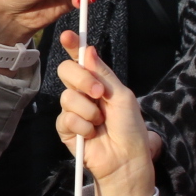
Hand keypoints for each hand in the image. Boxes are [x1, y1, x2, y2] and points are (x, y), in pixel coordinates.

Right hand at [54, 31, 154, 195]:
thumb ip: (103, 74)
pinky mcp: (65, 129)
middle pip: (66, 71)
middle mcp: (82, 92)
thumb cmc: (129, 127)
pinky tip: (92, 134)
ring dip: (88, 109)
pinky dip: (82, 125)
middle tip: (99, 93)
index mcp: (97, 81)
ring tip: (100, 122)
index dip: (73, 46)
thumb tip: (88, 49)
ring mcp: (72, 110)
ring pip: (67, 96)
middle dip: (82, 79)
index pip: (81, 59)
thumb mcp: (122, 96)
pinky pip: (65, 118)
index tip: (68, 36)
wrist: (126, 159)